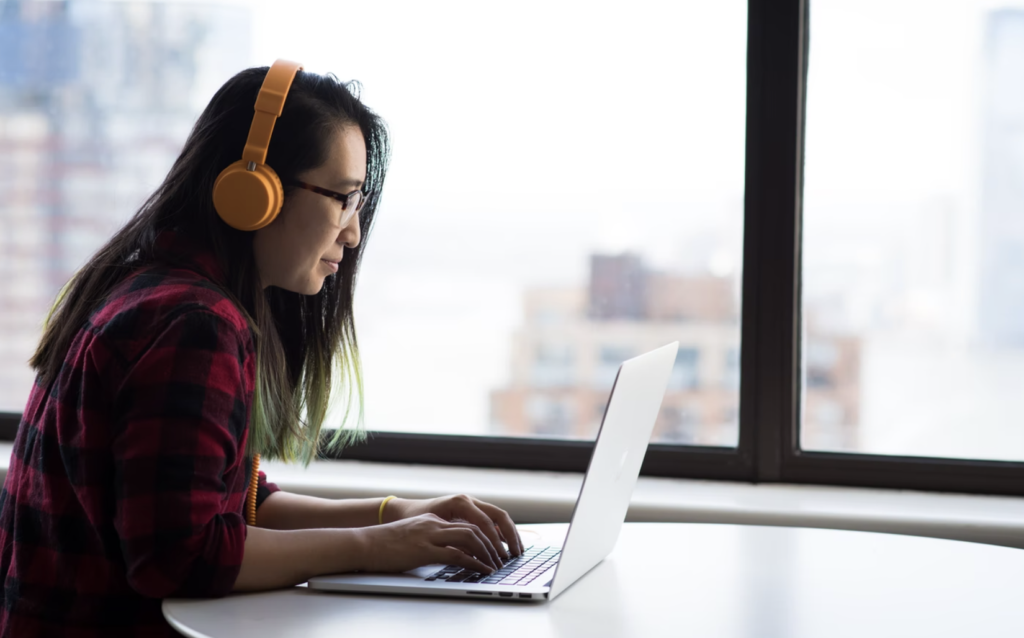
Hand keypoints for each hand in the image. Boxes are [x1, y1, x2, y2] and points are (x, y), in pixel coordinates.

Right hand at [359, 513, 499, 573]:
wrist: (363, 543)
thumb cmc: (383, 544)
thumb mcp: (411, 536)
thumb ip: (430, 540)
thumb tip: (447, 553)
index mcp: (432, 519)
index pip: (467, 522)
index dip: (486, 534)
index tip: (497, 547)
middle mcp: (434, 523)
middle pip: (474, 527)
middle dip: (493, 543)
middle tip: (503, 557)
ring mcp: (430, 535)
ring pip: (470, 538)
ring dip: (487, 552)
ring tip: (496, 565)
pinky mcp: (424, 550)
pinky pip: (457, 554)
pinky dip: (474, 563)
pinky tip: (482, 570)